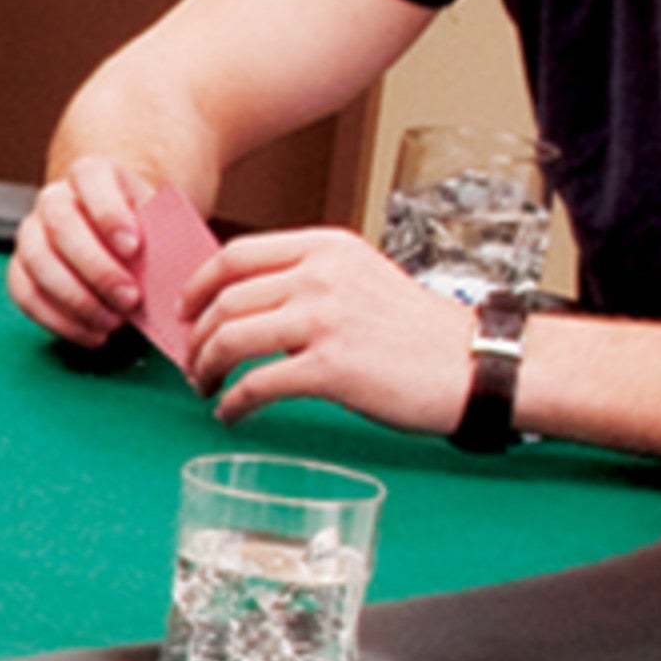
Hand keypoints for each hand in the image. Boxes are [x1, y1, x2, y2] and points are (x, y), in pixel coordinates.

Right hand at [9, 156, 160, 345]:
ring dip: (77, 299)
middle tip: (130, 298)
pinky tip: (92, 333)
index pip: (90, 177)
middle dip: (96, 267)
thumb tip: (171, 274)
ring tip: (113, 322)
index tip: (134, 247)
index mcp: (91, 174)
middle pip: (60, 224)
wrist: (118, 235)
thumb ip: (163, 239)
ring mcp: (31, 233)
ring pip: (37, 261)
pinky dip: (59, 320)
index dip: (108, 212)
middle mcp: (53, 199)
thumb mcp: (160, 223)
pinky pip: (25, 294)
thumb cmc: (144, 231)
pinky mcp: (20, 269)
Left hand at [188, 228, 478, 429]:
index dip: (199, 284)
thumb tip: (248, 303)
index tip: (185, 308)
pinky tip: (231, 412)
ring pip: (230, 338)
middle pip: (225, 299)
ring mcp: (323, 320)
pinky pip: (256, 384)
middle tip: (191, 359)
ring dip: (205, 367)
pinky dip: (233, 402)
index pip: (236, 255)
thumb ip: (310, 280)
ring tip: (205, 386)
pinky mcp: (330, 367)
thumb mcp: (362, 278)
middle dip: (196, 335)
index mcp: (326, 248)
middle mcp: (320, 276)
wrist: (475, 363)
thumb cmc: (420, 331)